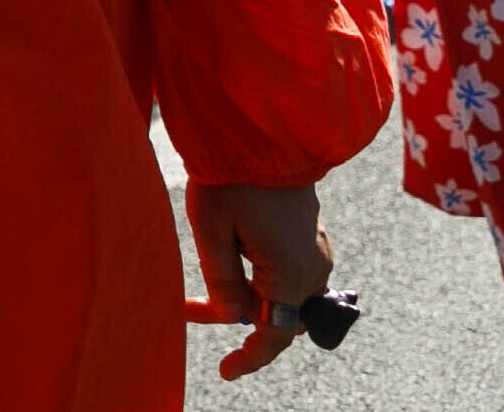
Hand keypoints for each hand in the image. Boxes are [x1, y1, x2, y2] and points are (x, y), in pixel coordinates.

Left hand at [183, 182, 331, 378]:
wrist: (264, 132)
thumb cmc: (231, 177)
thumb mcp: (211, 229)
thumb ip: (221, 279)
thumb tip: (233, 315)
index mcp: (291, 275)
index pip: (276, 335)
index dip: (250, 358)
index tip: (226, 372)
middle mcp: (313, 269)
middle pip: (277, 315)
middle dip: (234, 317)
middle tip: (188, 309)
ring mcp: (316, 252)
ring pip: (280, 293)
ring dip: (244, 295)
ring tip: (198, 288)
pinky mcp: (310, 236)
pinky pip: (286, 272)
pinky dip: (257, 276)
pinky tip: (228, 257)